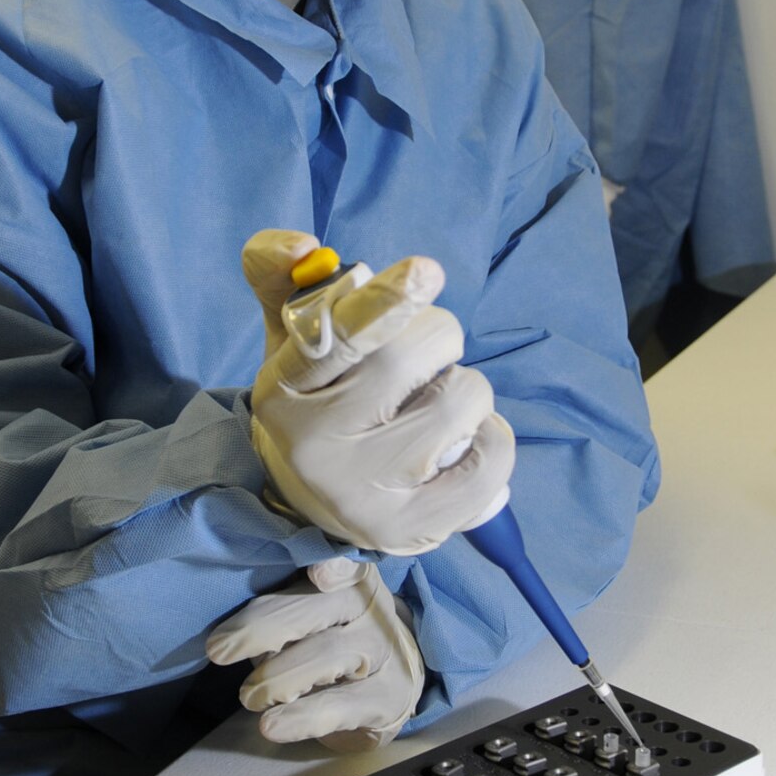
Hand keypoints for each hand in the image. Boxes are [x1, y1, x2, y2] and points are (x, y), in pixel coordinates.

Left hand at [206, 558, 424, 751]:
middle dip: (262, 627)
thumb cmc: (329, 638)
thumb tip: (229, 629)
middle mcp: (372, 607)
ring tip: (248, 697)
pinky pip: (338, 706)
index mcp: (349, 576)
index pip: (342, 562)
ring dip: (276, 677)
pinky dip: (300, 717)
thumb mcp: (305, 613)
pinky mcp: (387, 697)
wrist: (387, 684)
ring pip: (327, 654)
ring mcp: (384, 651)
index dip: (335, 565)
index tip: (317, 574)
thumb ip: (277, 608)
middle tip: (218, 650)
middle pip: (319, 608)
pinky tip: (271, 725)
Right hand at [242, 229, 514, 555]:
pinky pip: (490, 459)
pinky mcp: (415, 530)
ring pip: (458, 400)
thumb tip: (302, 245)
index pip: (335, 337)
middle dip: (437, 333)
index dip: (384, 300)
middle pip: (407, 356)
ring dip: (465, 385)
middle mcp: (315, 448)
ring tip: (434, 403)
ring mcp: (365, 496)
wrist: (310, 504)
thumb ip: (282, 276)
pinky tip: (465, 439)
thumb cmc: (317, 402)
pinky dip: (493, 434)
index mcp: (282, 392)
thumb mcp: (289, 340)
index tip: (426, 271)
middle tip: (427, 352)